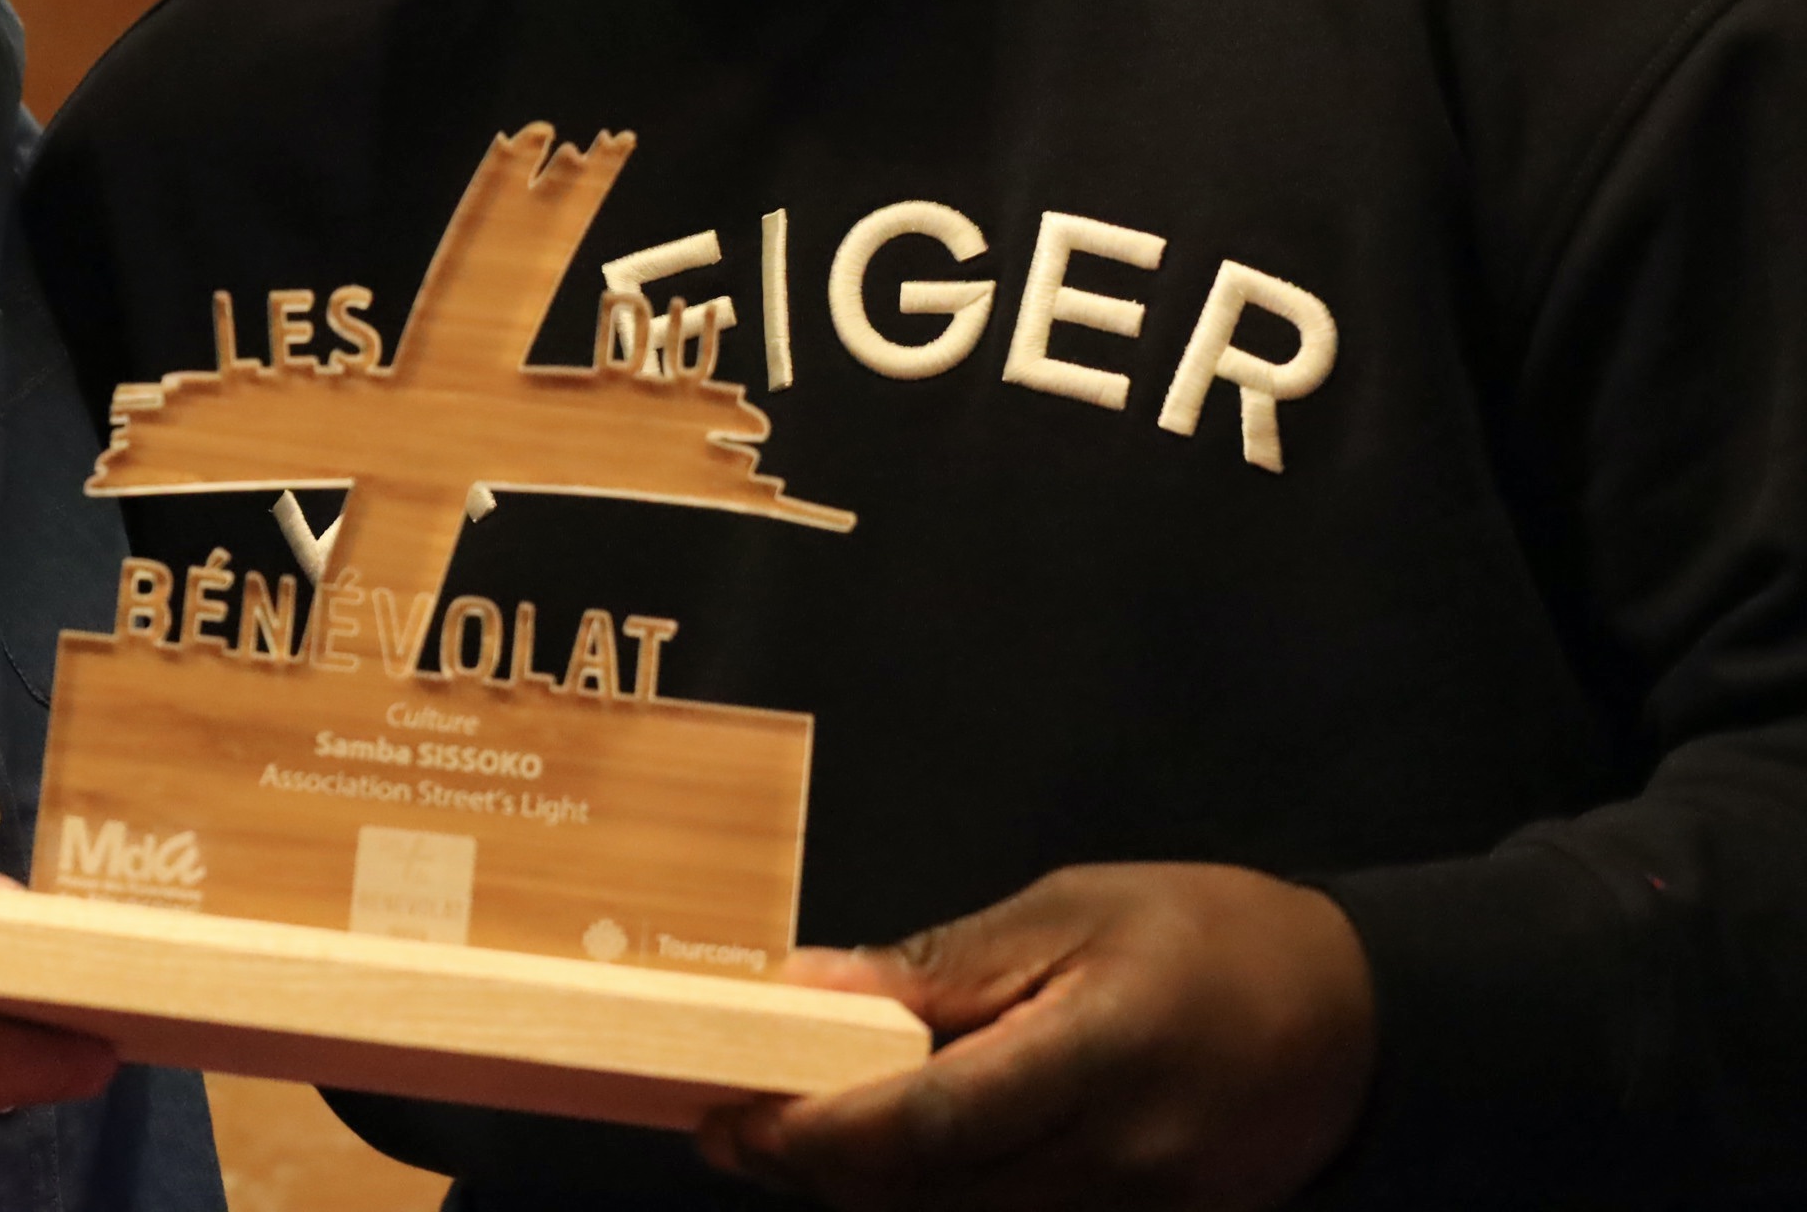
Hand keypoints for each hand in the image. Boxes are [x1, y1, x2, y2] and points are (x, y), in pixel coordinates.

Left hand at [697, 864, 1375, 1211]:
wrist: (1361, 1018)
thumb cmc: (1210, 938)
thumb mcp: (1070, 912)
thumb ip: (940, 967)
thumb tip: (810, 988)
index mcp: (1095, 1061)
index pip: (926, 1126)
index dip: (815, 1134)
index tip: (733, 1116)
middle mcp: (1117, 1166)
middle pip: (928, 1201)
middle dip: (818, 1173)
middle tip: (737, 1127)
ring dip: (871, 1197)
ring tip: (803, 1138)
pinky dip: (942, 1206)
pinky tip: (899, 1163)